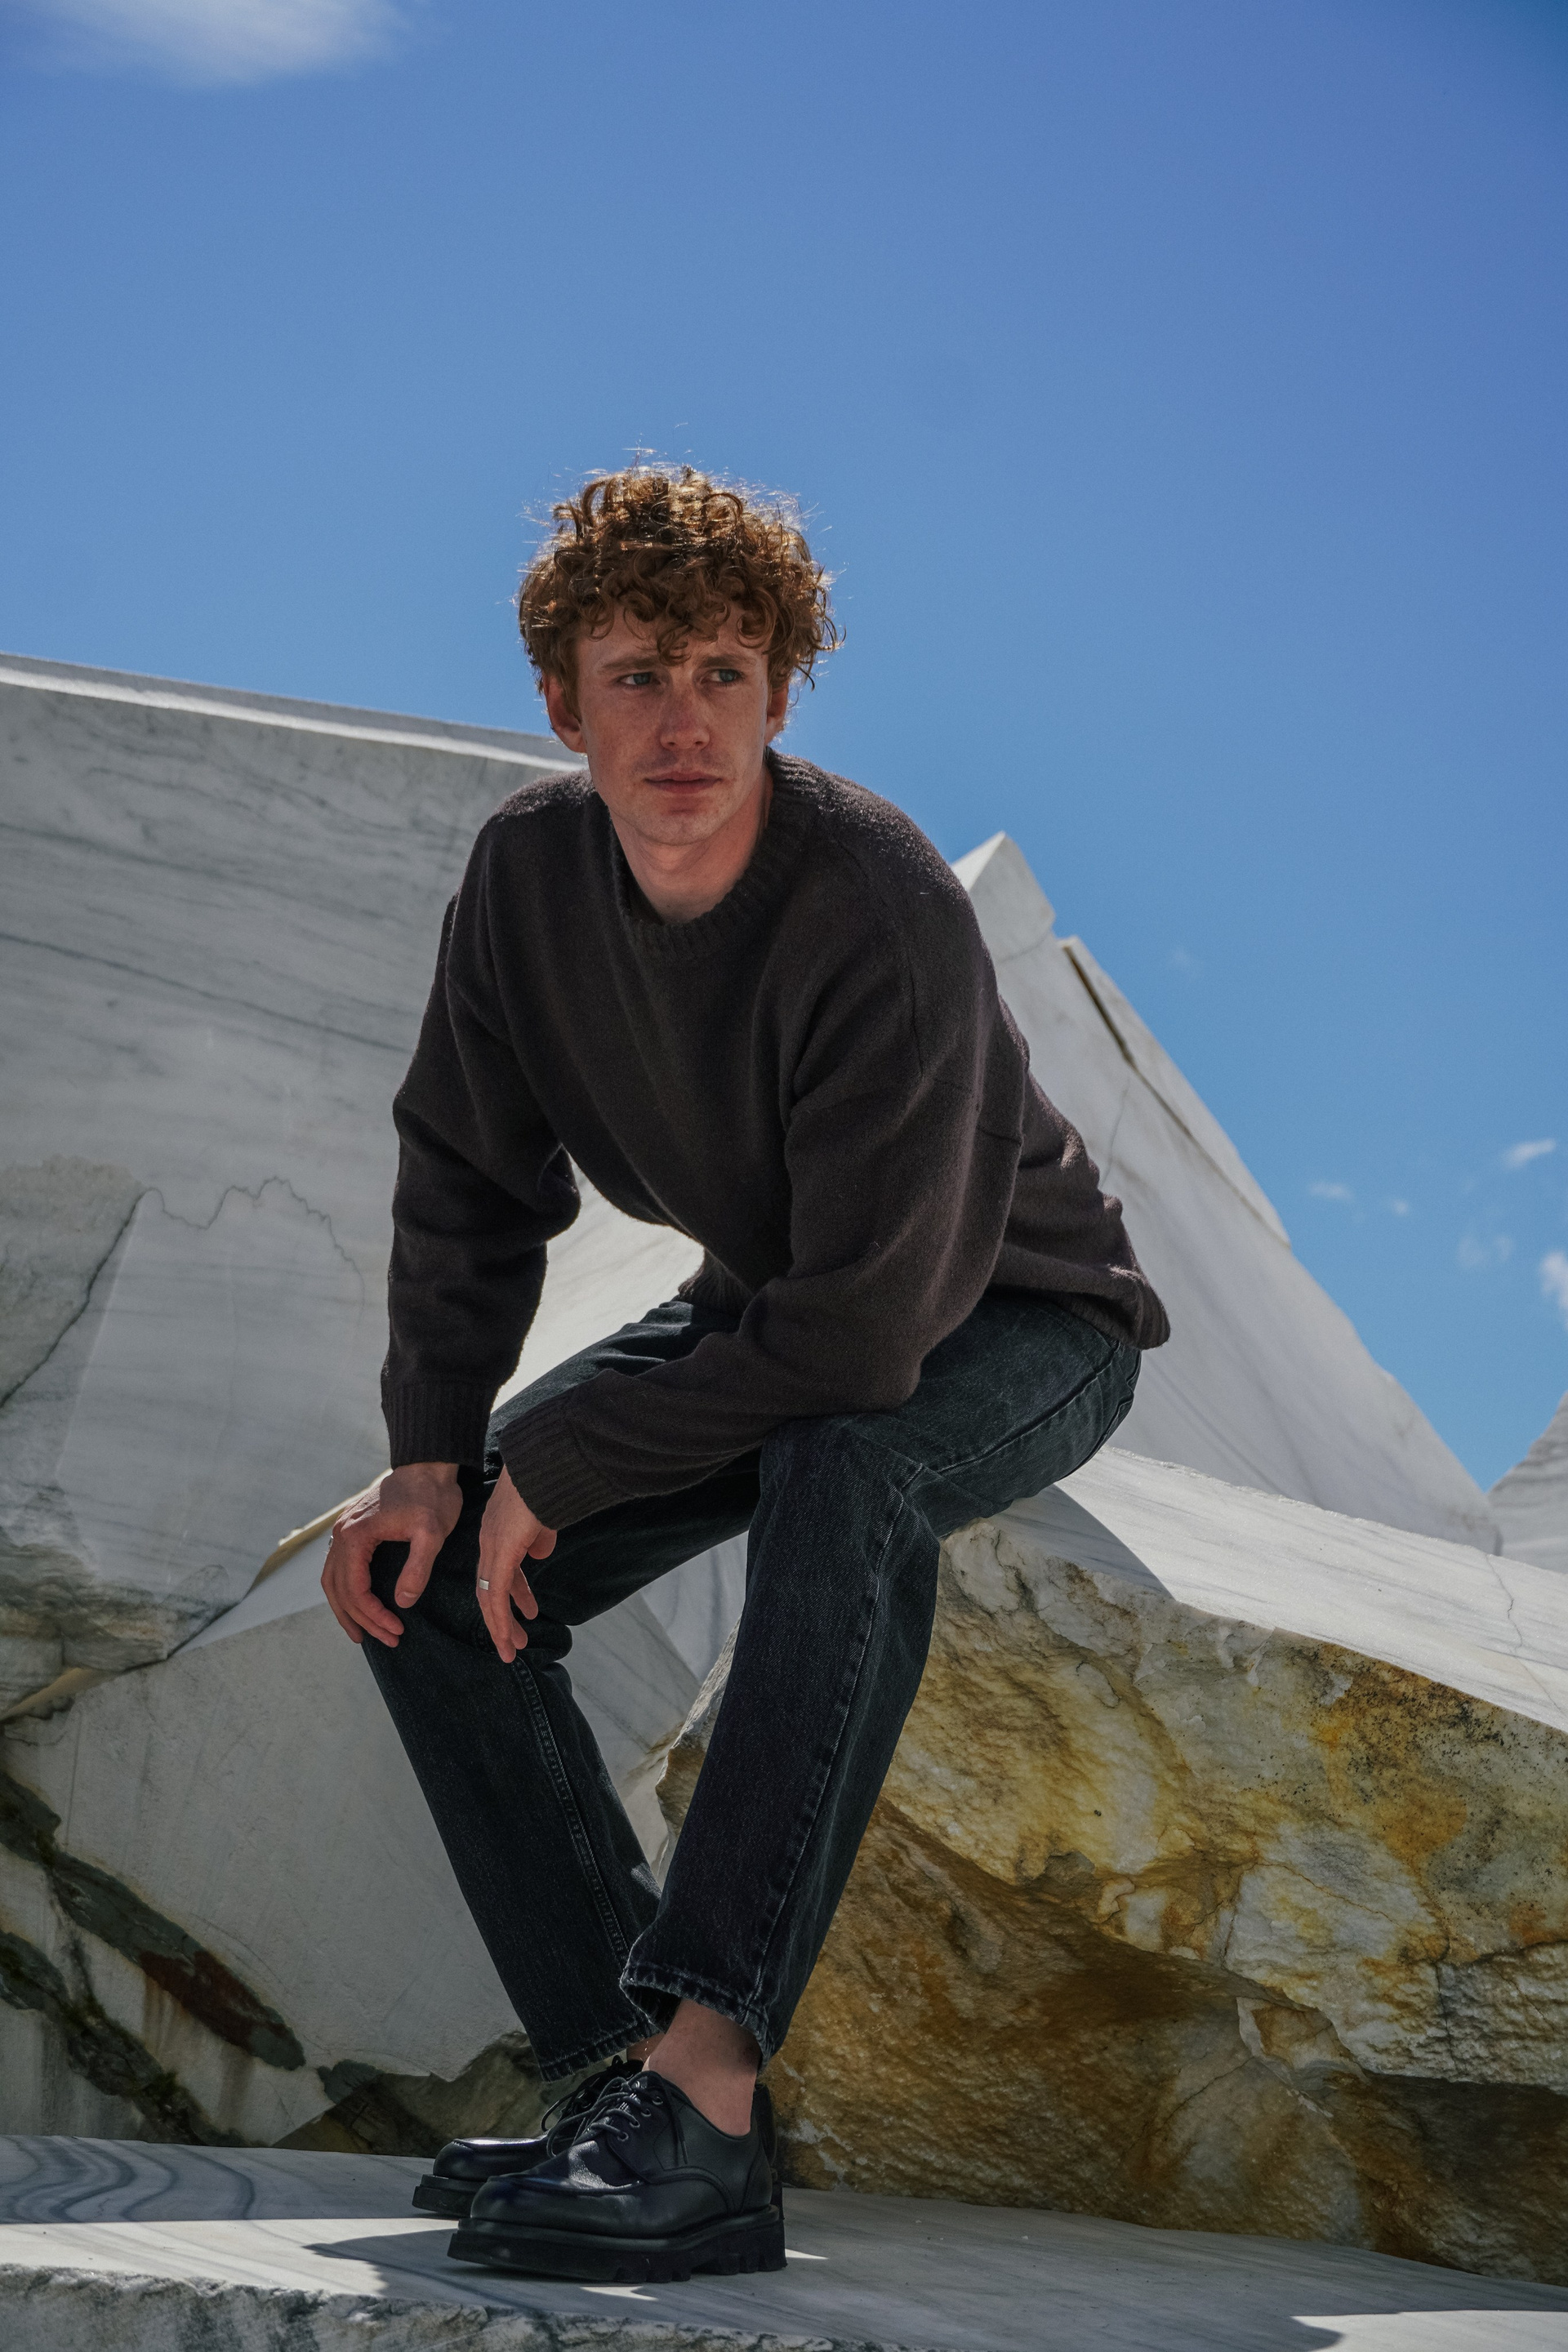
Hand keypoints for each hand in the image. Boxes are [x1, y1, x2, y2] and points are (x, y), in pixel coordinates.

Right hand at [321, 1462, 462, 1646]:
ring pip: (332, 1580)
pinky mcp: (352, 1530)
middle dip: (362, 1619)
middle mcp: (341, 1534)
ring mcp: (343, 1531)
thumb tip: (402, 1603)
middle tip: (387, 1641)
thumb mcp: (432, 1534)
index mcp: (355, 1536)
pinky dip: (344, 1590)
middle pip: (340, 1589)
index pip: (356, 1589)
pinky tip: (357, 1603)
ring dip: (346, 1609)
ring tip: (362, 1634)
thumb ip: (418, 1568)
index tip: (397, 1630)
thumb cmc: (432, 1497)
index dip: (374, 1615)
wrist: (428, 1466)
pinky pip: (338, 1567)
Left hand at [475, 1468, 555, 1662]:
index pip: (497, 1571)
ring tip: (512, 1649)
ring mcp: (493, 1546)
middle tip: (513, 1642)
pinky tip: (508, 1635)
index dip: (509, 1596)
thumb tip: (538, 1555)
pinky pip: (496, 1593)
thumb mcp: (544, 1517)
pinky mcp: (501, 1551)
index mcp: (499, 1532)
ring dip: (501, 1626)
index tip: (522, 1615)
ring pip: (489, 1597)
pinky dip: (501, 1618)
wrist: (544, 1465)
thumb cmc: (547, 1484)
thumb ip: (539, 1537)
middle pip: (489, 1588)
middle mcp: (490, 1541)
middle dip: (501, 1619)